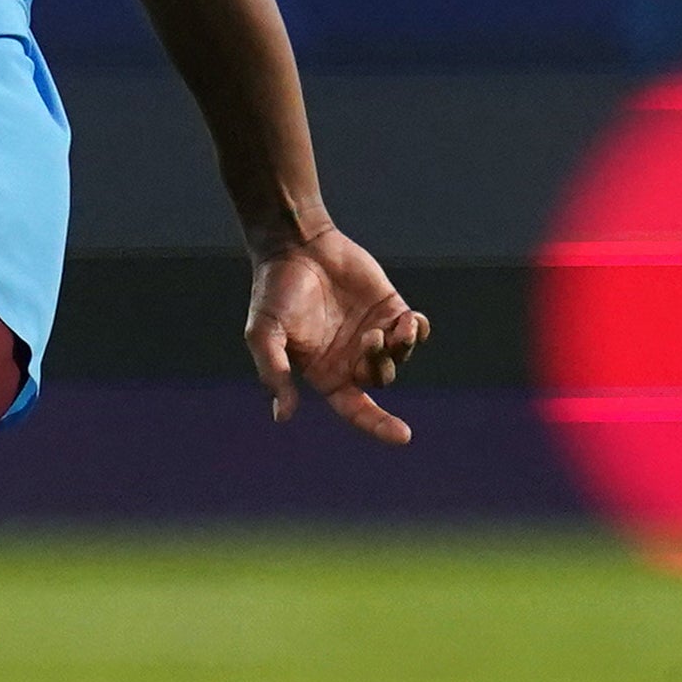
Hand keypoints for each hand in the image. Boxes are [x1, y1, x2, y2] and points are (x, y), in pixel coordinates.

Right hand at [246, 222, 429, 444]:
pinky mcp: (388, 307)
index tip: (403, 436)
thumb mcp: (264, 335)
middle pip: (381, 379)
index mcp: (325, 373)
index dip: (379, 425)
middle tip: (369, 338)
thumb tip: (282, 416)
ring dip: (403, 347)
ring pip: (400, 356)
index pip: (356, 410)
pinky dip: (417, 330)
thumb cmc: (273, 291)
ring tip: (399, 326)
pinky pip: (413, 330)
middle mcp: (351, 358)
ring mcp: (372, 332)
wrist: (294, 245)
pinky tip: (411, 321)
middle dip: (382, 365)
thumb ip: (274, 374)